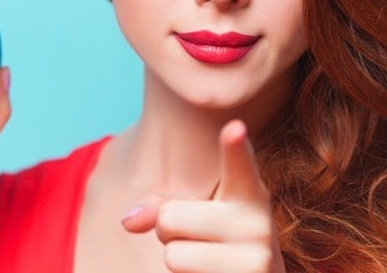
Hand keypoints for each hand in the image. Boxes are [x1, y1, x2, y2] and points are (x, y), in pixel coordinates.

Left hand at [121, 120, 284, 272]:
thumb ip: (161, 206)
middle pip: (169, 218)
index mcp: (249, 193)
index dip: (236, 147)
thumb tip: (128, 221)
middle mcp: (258, 222)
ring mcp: (256, 258)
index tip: (235, 127)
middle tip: (199, 239)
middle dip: (169, 231)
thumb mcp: (194, 214)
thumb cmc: (218, 243)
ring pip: (172, 254)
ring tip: (208, 261)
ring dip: (178, 259)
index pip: (239, 166)